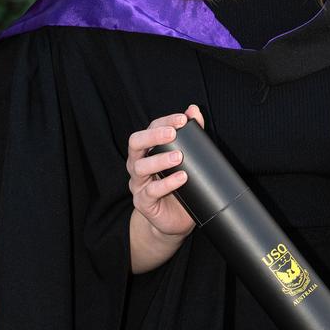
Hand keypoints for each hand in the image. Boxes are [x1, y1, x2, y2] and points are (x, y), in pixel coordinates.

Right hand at [127, 104, 204, 238]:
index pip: (150, 128)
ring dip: (160, 160)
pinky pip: (151, 191)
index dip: (165, 121)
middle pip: (136, 143)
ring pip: (140, 167)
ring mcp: (138, 183)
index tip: (183, 119)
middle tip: (173, 133)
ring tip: (178, 157)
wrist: (174, 220)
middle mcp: (138, 164)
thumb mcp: (187, 159)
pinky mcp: (142, 202)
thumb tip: (193, 109)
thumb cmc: (179, 186)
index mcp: (147, 150)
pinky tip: (181, 178)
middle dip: (153, 136)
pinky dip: (167, 183)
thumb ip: (190, 135)